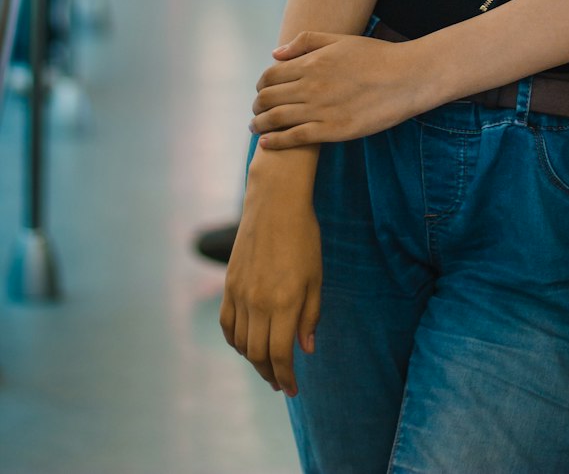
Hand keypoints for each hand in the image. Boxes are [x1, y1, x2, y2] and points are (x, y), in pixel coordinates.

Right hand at [219, 177, 320, 396]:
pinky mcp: (228, 284)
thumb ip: (310, 315)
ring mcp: (240, 294)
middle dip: (270, 373)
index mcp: (285, 302)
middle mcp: (259, 303)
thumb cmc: (303, 237)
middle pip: (258, 354)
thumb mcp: (316, 276)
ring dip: (253, 359)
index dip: (286, 377)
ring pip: (241, 342)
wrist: (274, 203)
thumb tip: (306, 349)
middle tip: (281, 382)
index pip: (280, 354)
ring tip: (266, 365)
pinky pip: (227, 324)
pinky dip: (235, 340)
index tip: (292, 389)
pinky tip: (246, 345)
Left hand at [250, 31, 431, 148]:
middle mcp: (311, 85)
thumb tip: (275, 54)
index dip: (260, 85)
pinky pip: (294, 138)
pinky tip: (267, 143)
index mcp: (311, 62)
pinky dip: (275, 141)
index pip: (270, 75)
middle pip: (267, 98)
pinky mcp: (333, 130)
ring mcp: (320, 109)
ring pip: (276, 119)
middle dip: (256, 106)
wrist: (406, 78)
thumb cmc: (376, 56)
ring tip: (256, 128)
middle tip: (256, 112)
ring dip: (259, 124)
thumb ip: (306, 42)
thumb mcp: (341, 40)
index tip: (262, 91)